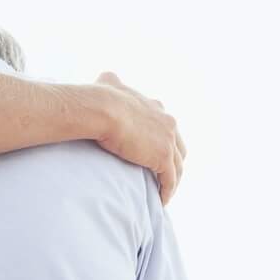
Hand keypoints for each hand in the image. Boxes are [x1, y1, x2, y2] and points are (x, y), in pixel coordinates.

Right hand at [92, 73, 185, 203]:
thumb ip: (111, 82)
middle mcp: (167, 121)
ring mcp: (167, 139)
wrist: (102, 108)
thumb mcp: (109, 83)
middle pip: (178, 147)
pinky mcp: (163, 157)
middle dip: (174, 163)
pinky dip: (168, 191)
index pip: (167, 128)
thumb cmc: (100, 97)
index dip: (163, 142)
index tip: (155, 155)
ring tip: (164, 193)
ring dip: (172, 180)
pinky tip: (162, 201)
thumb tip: (105, 79)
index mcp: (155, 106)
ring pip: (178, 166)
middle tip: (165, 177)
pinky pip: (170, 180)